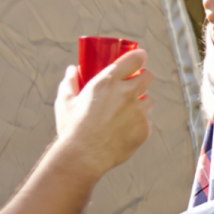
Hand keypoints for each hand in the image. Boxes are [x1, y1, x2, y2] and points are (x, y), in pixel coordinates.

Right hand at [53, 48, 152, 178]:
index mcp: (108, 82)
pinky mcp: (144, 129)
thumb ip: (70, 82)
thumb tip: (72, 69)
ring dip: (140, 103)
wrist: (83, 156)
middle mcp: (127, 93)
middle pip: (148, 77)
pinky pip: (146, 121)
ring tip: (124, 112)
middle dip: (142, 78)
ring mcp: (138, 112)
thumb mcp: (65, 101)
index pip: (134, 59)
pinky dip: (138, 123)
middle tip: (133, 85)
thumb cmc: (72, 128)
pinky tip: (124, 130)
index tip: (139, 58)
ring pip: (149, 101)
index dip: (139, 57)